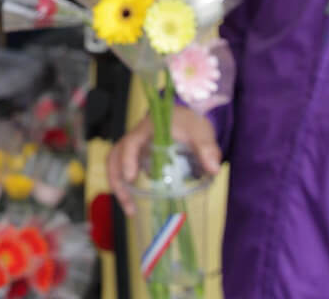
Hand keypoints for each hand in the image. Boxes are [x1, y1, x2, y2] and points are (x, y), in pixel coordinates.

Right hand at [105, 106, 220, 216]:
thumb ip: (207, 149)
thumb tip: (213, 169)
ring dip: (119, 186)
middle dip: (117, 180)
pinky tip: (137, 203)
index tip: (131, 177)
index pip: (131, 143)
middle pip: (114, 156)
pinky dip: (127, 187)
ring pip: (116, 164)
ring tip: (131, 210)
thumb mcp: (200, 132)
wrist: (185, 117)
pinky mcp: (138, 158)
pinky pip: (125, 170)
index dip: (128, 159)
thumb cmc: (190, 122)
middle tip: (129, 205)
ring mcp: (135, 149)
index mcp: (148, 129)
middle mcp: (136, 138)